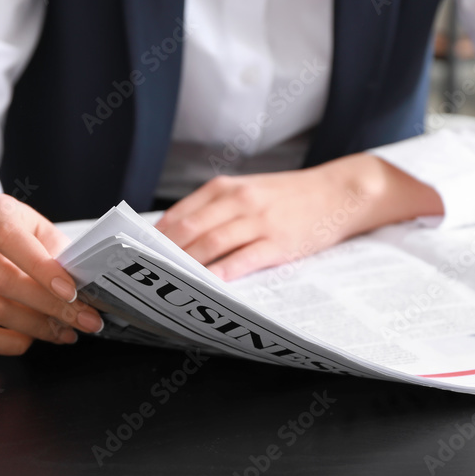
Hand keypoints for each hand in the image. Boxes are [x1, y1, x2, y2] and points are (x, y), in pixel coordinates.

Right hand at [0, 194, 103, 354]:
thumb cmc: (12, 232)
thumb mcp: (38, 229)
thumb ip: (59, 253)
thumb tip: (86, 286)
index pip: (10, 238)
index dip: (42, 269)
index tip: (72, 292)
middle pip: (2, 280)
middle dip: (49, 306)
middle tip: (83, 320)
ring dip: (35, 327)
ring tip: (64, 331)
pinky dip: (6, 343)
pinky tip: (30, 339)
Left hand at [154, 153, 443, 279]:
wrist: (339, 191)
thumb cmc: (290, 197)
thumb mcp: (248, 192)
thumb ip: (213, 211)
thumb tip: (174, 238)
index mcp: (225, 188)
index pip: (178, 215)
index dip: (153, 239)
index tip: (135, 258)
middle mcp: (238, 201)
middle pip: (188, 231)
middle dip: (161, 256)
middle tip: (141, 277)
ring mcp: (258, 222)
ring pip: (210, 246)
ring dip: (185, 267)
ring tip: (164, 286)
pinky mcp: (278, 243)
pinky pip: (242, 260)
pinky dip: (221, 274)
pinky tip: (206, 287)